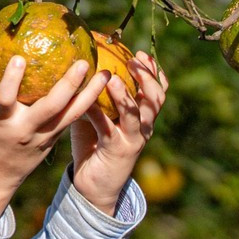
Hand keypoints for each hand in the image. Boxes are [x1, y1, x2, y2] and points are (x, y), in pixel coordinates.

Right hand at [0, 44, 109, 228]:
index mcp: (1, 120)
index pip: (5, 100)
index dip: (11, 80)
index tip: (19, 58)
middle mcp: (25, 130)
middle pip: (51, 108)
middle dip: (68, 86)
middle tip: (83, 62)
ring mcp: (43, 137)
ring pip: (71, 115)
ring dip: (91, 94)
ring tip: (106, 73)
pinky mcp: (54, 140)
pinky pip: (73, 119)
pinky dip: (88, 103)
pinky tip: (101, 86)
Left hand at [70, 50, 168, 214]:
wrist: (93, 184)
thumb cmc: (93, 143)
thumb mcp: (97, 115)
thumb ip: (95, 94)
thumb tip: (80, 63)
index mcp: (144, 116)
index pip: (158, 91)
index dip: (154, 72)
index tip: (141, 54)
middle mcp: (144, 127)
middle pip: (155, 99)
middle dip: (147, 78)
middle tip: (133, 61)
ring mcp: (133, 140)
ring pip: (137, 115)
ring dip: (125, 95)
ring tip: (113, 80)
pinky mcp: (117, 151)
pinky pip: (108, 129)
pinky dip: (98, 114)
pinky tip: (88, 102)